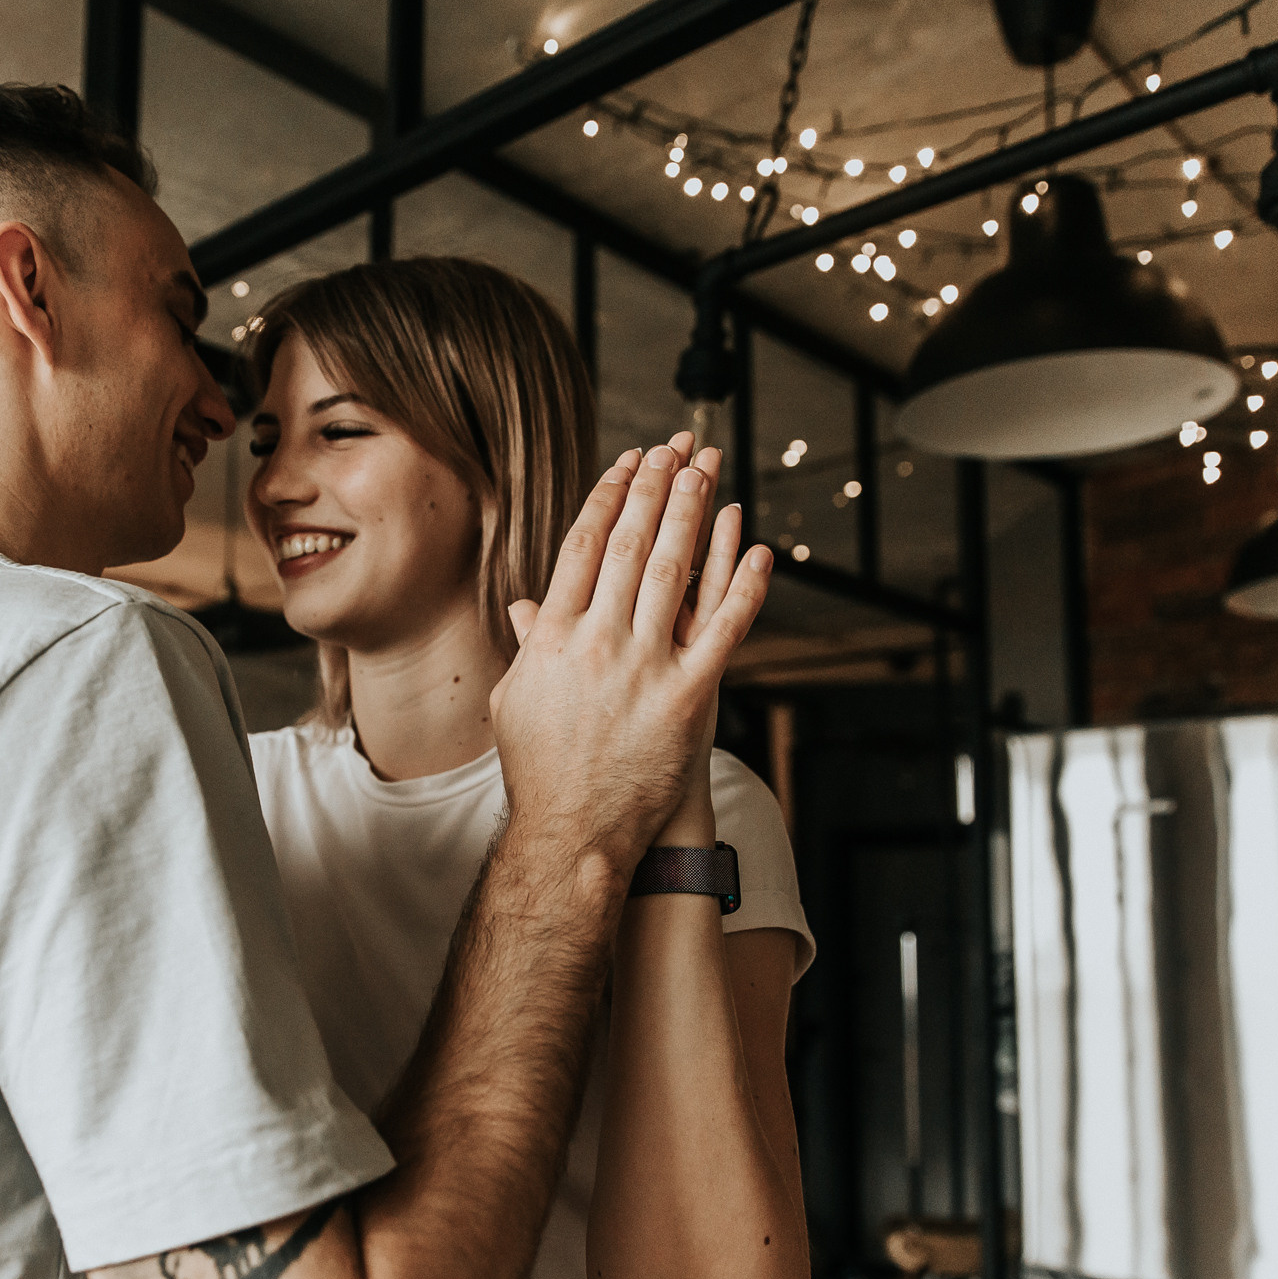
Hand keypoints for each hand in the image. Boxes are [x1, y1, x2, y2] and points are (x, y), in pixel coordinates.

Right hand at [490, 432, 770, 875]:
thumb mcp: (518, 701)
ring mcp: (645, 668)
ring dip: (694, 515)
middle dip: (656, 489)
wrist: (575, 832)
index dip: (609, 498)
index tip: (629, 463)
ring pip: (675, 573)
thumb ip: (529, 646)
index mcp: (552, 637)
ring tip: (709, 472)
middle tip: (677, 446)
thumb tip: (527, 606)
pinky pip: (723, 630)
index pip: (584, 547)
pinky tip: (758, 548)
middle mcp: (598, 643)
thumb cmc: (542, 771)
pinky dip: (742, 585)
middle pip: (632, 545)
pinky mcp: (689, 697)